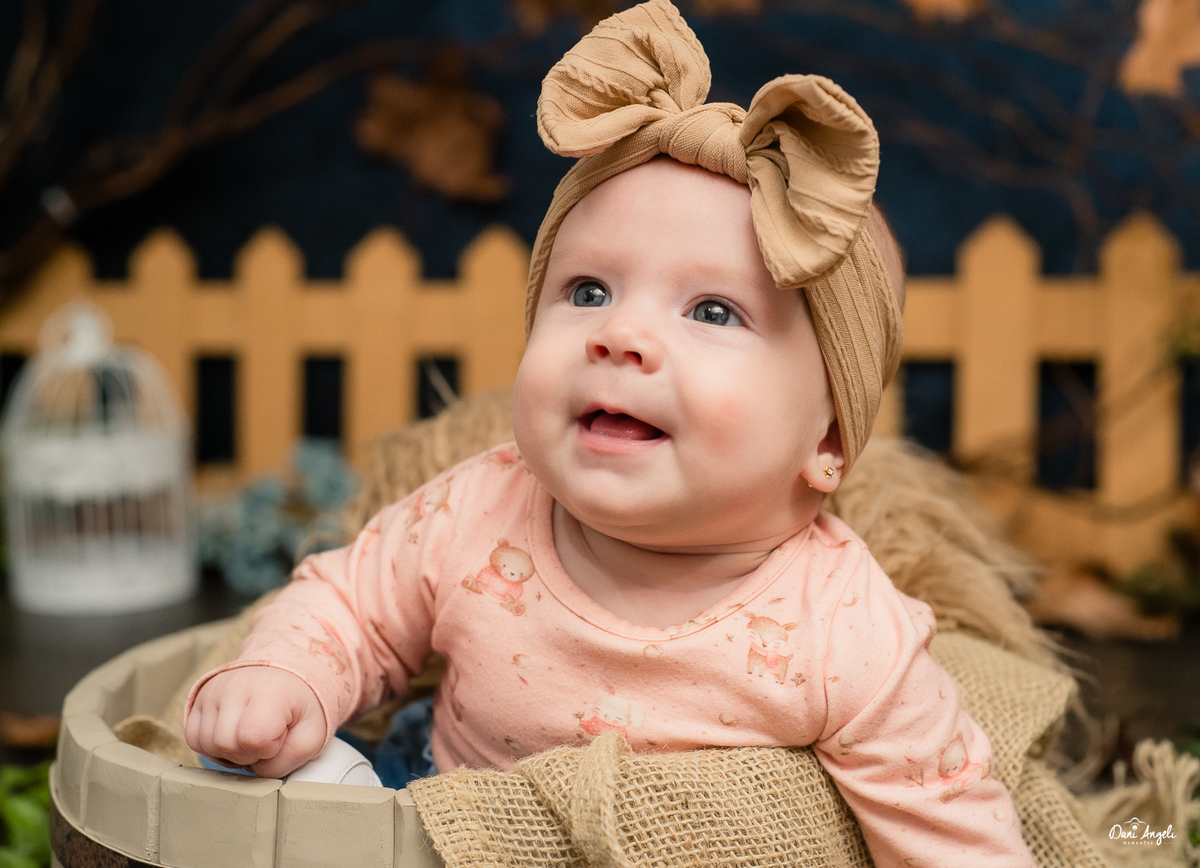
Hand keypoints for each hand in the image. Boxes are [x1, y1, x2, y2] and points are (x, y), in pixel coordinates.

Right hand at [184, 667, 325, 778]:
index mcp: (269, 692)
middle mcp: (234, 687)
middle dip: (247, 754)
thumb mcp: (312, 733)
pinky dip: (212, 746)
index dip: (268, 749)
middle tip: (265, 739)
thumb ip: (290, 759)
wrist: (285, 674)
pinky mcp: (198, 698)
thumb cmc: (299, 705)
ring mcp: (212, 691)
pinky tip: (232, 735)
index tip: (280, 736)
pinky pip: (193, 738)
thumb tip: (259, 772)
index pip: (252, 738)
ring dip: (229, 752)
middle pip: (225, 744)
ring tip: (250, 735)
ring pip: (206, 744)